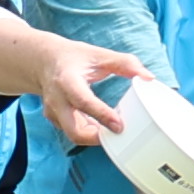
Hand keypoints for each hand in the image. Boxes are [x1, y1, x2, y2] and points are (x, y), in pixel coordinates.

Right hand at [0, 18, 146, 148]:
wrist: (44, 60)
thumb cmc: (74, 57)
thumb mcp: (99, 55)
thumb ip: (125, 64)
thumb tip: (149, 77)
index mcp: (67, 80)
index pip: (83, 102)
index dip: (102, 115)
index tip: (120, 126)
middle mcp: (57, 100)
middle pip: (74, 130)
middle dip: (97, 138)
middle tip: (119, 135)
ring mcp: (54, 112)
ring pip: (74, 135)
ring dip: (96, 137)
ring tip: (114, 130)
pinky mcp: (55, 120)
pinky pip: (73, 132)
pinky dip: (89, 134)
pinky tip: (103, 127)